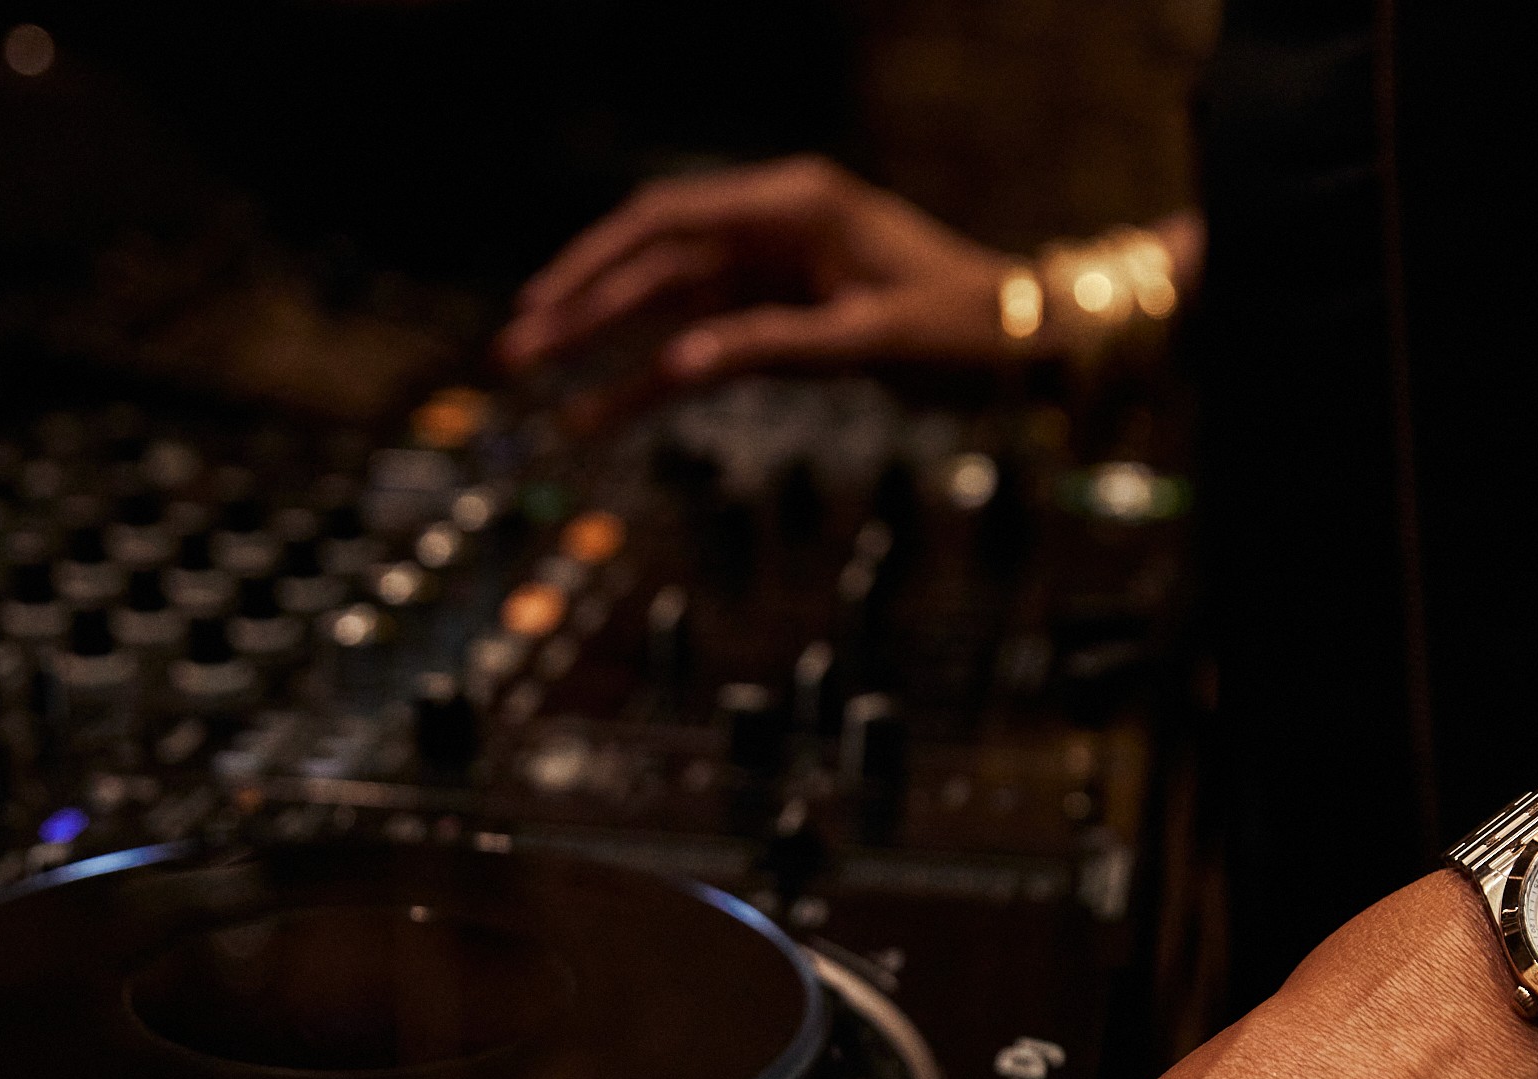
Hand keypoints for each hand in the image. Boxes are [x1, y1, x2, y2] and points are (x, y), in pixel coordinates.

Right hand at [496, 157, 1014, 383]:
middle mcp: (770, 225)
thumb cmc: (963, 328)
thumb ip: (771, 348)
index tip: (542, 302)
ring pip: (663, 303)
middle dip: (579, 307)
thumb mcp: (870, 340)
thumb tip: (678, 366)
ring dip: (600, 344)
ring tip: (533, 384)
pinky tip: (598, 414)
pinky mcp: (776, 312)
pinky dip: (652, 377)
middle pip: (651, 261)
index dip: (595, 262)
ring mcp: (769, 269)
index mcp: (794, 204)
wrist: (1025, 338)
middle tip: (512, 354)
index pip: (668, 220)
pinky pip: (698, 342)